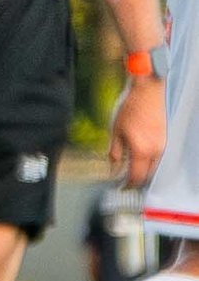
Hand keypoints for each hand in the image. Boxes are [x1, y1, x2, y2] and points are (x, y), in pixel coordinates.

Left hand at [111, 70, 166, 186]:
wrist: (149, 92)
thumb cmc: (131, 109)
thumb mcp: (116, 132)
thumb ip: (114, 153)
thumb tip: (113, 168)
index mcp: (141, 150)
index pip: (136, 177)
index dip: (128, 185)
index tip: (121, 187)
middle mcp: (155, 151)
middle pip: (148, 175)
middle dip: (137, 180)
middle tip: (126, 181)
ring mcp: (163, 145)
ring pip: (155, 167)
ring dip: (145, 171)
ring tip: (133, 170)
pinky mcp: (167, 140)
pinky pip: (159, 158)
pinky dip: (151, 162)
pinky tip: (142, 158)